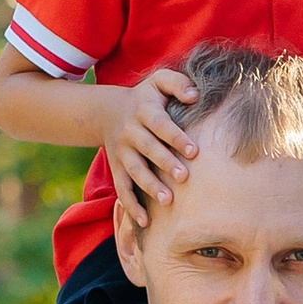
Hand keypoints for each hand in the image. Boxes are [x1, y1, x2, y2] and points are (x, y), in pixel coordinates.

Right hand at [107, 63, 198, 219]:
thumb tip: (195, 95)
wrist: (107, 111)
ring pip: (135, 172)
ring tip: (169, 201)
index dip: (176, 137)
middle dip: (165, 163)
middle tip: (184, 177)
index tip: (194, 151)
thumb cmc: (146, 98)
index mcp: (144, 111)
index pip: (161, 125)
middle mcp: (131, 132)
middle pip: (148, 149)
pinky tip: (146, 222)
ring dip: (151, 187)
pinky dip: (131, 207)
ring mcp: (122, 153)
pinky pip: (122, 189)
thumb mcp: (158, 81)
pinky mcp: (117, 169)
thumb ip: (177, 83)